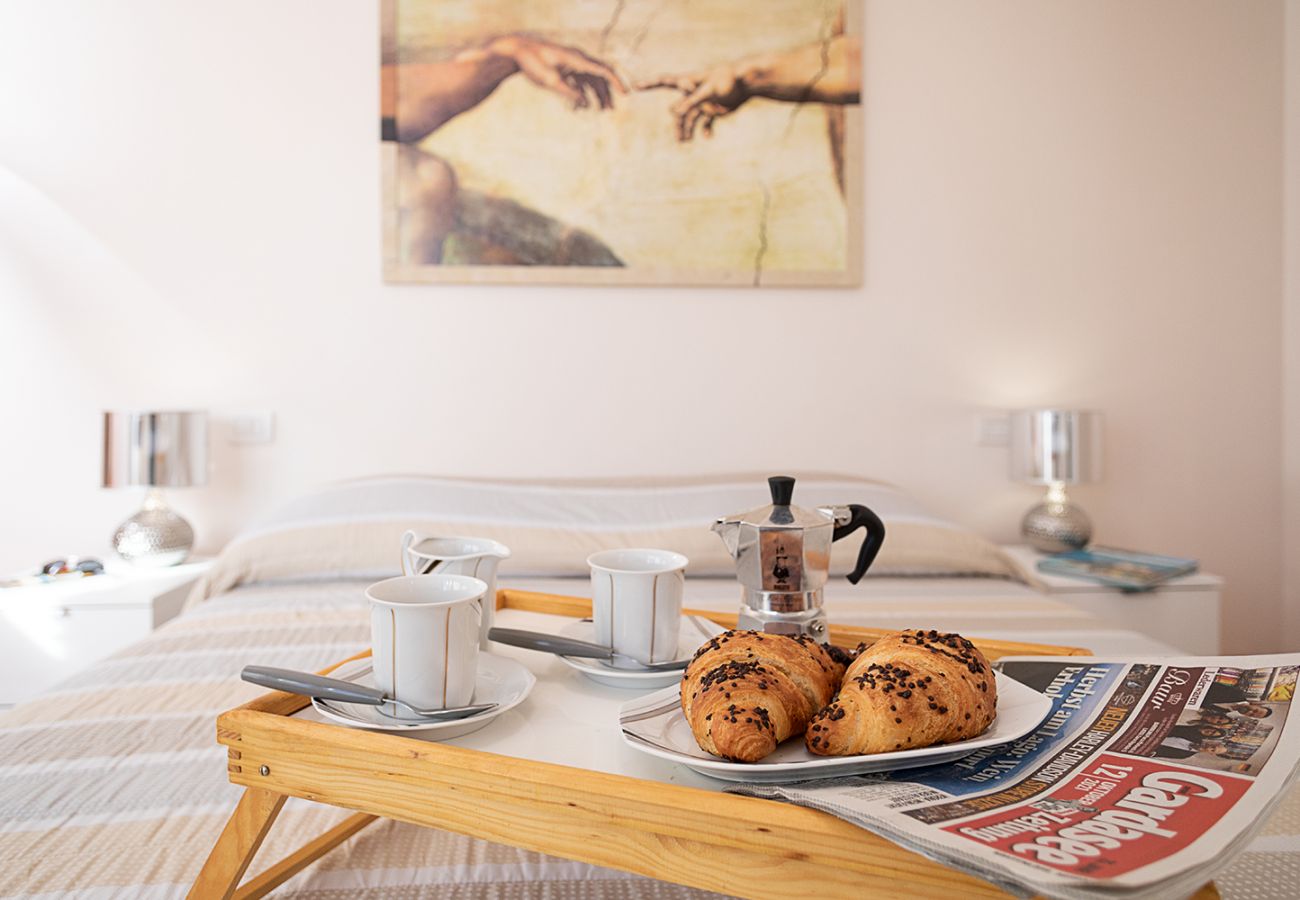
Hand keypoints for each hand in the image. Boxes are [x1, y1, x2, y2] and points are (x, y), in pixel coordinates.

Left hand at [490, 35, 627, 109]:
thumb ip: (569, 92)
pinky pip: (581, 81)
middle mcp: (578, 59)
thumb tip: (586, 104)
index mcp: (577, 59)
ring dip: (597, 95)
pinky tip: (582, 107)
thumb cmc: (533, 63)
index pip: (603, 70)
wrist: (518, 50)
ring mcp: (573, 63)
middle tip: (610, 110)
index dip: (616, 82)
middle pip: (600, 76)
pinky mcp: (566, 68)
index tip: (626, 94)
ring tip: (601, 110)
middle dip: (607, 93)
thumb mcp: (549, 81)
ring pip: (591, 79)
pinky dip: (584, 93)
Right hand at [637, 65, 752, 140]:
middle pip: (679, 111)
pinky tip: (708, 138)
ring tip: (685, 142)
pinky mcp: (713, 109)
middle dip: (678, 125)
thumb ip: (691, 101)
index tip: (635, 86)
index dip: (649, 84)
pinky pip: (705, 122)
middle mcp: (693, 93)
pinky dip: (705, 130)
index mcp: (688, 82)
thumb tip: (674, 113)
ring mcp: (702, 102)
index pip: (665, 81)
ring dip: (687, 130)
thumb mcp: (708, 90)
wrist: (747, 83)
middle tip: (681, 140)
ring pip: (690, 119)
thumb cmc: (727, 80)